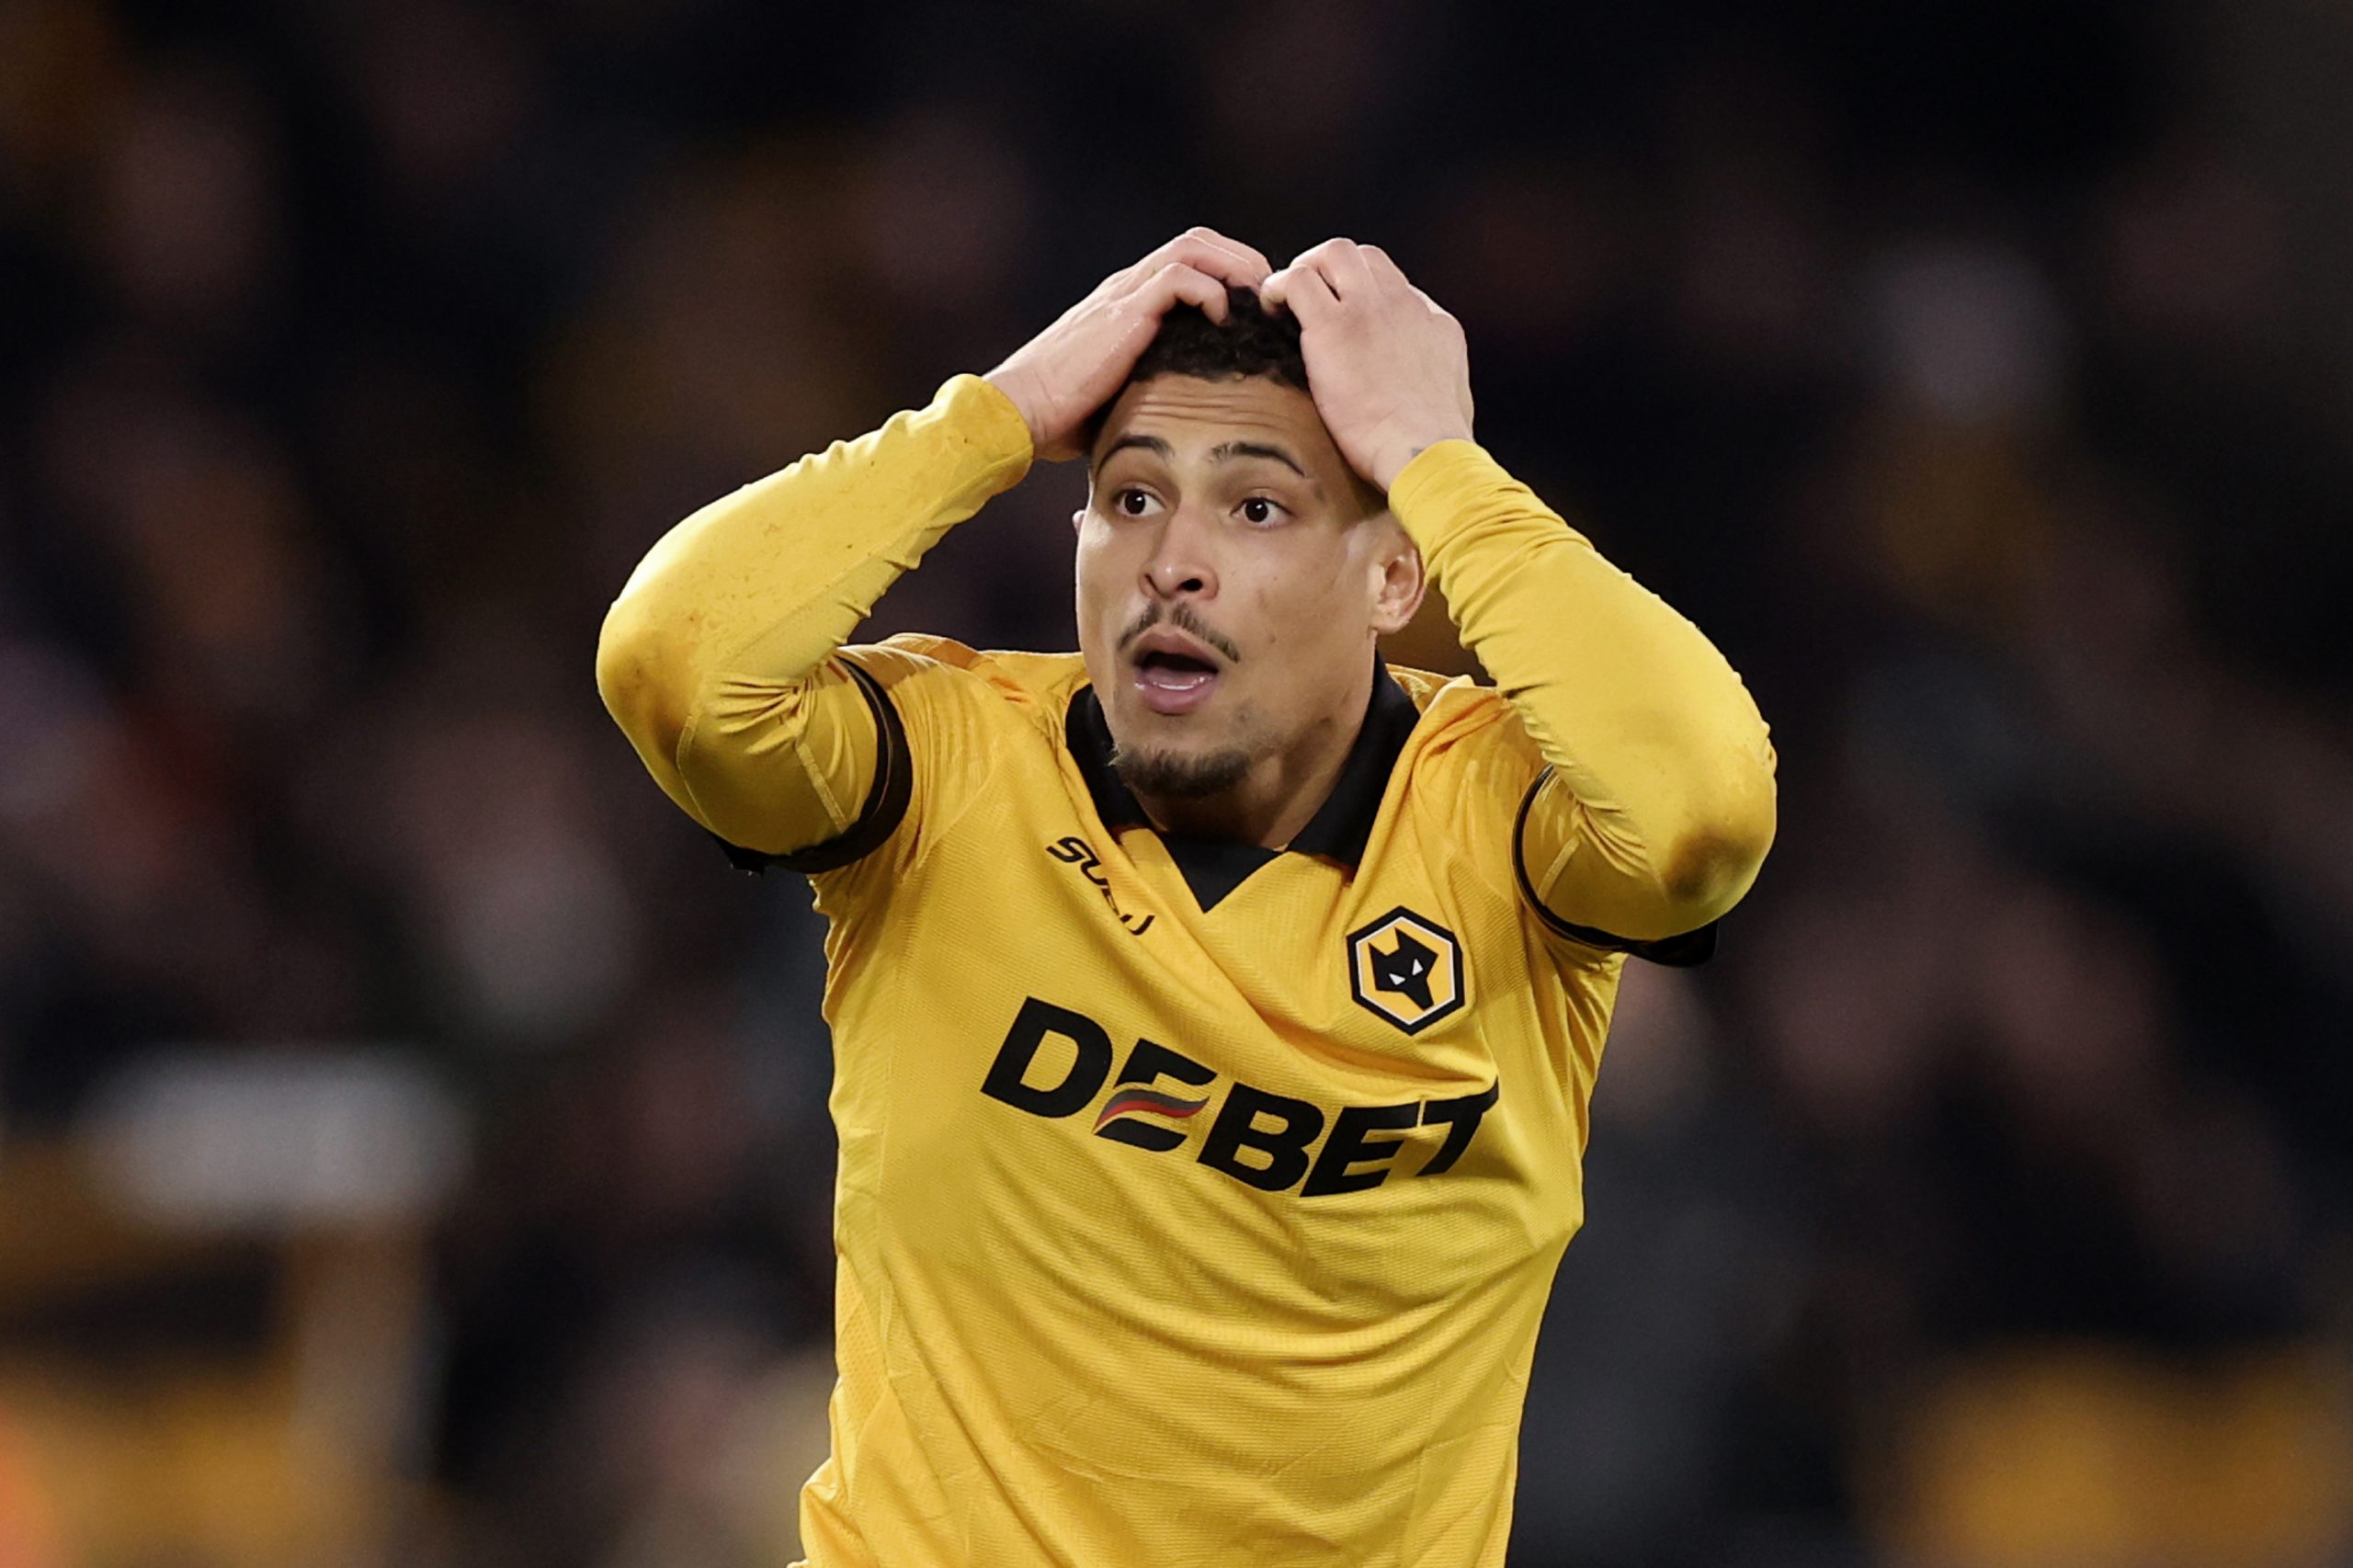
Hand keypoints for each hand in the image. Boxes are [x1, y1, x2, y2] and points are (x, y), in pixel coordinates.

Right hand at [985, 228, 1272, 460]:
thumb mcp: (1114, 394)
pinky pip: (1180, 276)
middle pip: (1196, 241)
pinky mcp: (1124, 312)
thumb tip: (1180, 416)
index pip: (1184, 261)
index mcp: (1123, 302)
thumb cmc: (1059, 416)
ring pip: (1192, 247)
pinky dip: (1211, 289)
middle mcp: (1124, 288)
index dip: (1224, 270)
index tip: (1253, 301)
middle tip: (1268, 289)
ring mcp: (1123, 295)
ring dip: (1233, 264)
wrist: (1019, 411)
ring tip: (1256, 295)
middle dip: (1239, 256)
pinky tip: (1224, 317)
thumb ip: (1146, 385)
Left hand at [1260, 239, 1473, 490]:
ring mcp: (1369, 309)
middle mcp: (1403, 303)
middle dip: (1332, 270)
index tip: (1343, 320)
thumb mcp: (1450, 396)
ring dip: (1307, 272)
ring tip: (1288, 304)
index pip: (1393, 285)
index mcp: (1432, 320)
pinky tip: (1272, 312)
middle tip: (1310, 303)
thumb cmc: (1433, 443)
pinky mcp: (1333, 327)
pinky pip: (1298, 281)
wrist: (1426, 450)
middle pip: (1364, 257)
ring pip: (1333, 253)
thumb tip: (1419, 385)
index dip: (1362, 297)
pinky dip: (1279, 289)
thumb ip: (1432, 375)